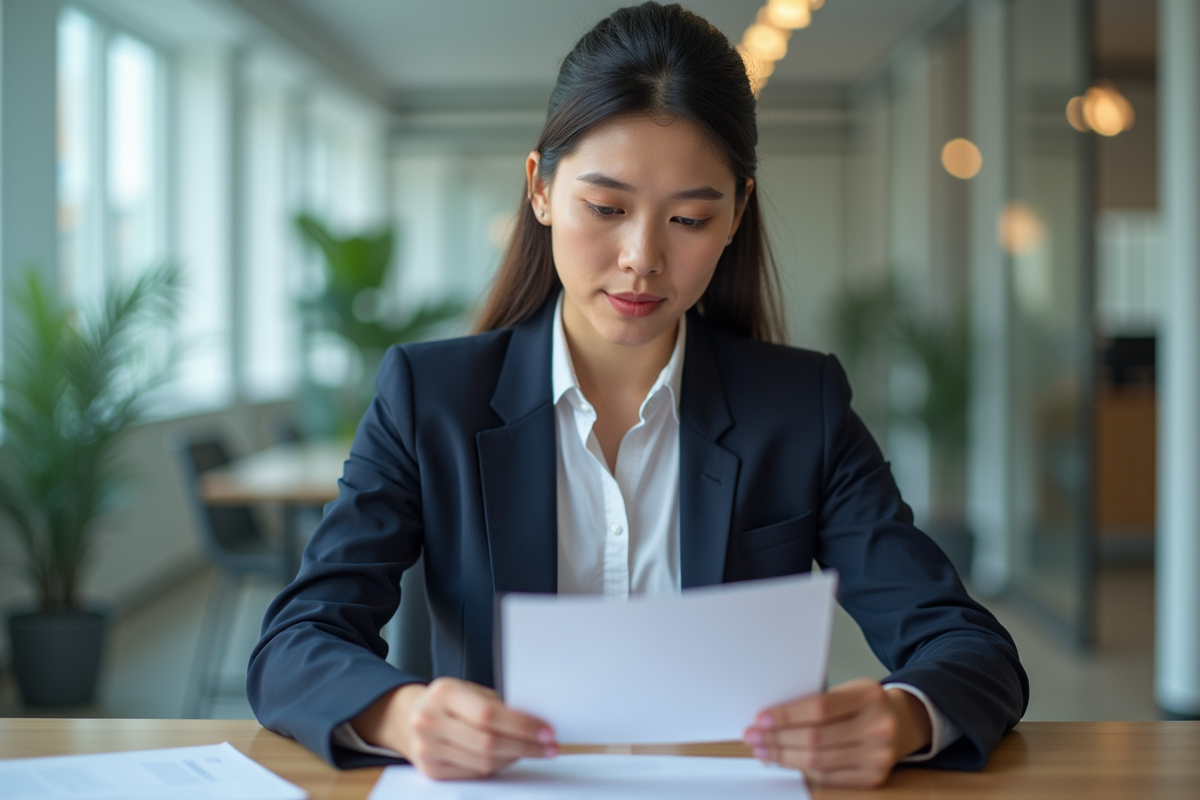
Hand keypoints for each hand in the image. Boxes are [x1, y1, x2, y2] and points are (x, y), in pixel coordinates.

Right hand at [351, 677, 556, 778]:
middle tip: (549, 747)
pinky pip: (474, 773)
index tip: (546, 731)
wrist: (408, 718)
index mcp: (443, 693)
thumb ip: (495, 703)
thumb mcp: (467, 690)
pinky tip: (510, 758)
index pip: (489, 714)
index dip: (521, 725)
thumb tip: (535, 721)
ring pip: (483, 762)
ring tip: (533, 751)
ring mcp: (427, 748)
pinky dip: (497, 766)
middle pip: (488, 742)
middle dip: (525, 746)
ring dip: (514, 758)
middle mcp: (430, 720)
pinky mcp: (430, 770)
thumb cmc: (447, 702)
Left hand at [742, 679, 932, 788]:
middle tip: (753, 737)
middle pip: (816, 738)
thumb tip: (769, 720)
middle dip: (777, 739)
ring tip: (763, 751)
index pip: (818, 708)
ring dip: (783, 757)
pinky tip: (785, 762)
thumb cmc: (864, 704)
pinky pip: (828, 777)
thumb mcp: (846, 690)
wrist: (901, 722)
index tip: (760, 719)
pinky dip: (802, 770)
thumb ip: (815, 703)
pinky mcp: (875, 776)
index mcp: (868, 695)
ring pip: (819, 761)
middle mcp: (878, 726)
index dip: (786, 715)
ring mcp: (879, 755)